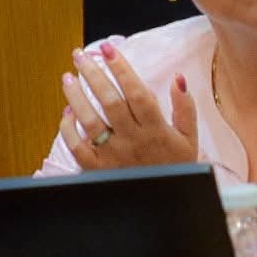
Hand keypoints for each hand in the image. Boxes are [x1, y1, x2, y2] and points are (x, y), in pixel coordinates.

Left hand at [59, 42, 198, 169]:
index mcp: (156, 130)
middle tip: (80, 55)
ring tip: (68, 78)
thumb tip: (178, 78)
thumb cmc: (176, 169)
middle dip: (93, 75)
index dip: (122, 68)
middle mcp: (133, 140)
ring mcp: (113, 156)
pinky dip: (68, 129)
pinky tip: (67, 113)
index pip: (137, 92)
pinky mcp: (97, 171)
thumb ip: (185, 108)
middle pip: (110, 101)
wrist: (163, 206)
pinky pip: (77, 148)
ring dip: (76, 97)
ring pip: (90, 122)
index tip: (109, 49)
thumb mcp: (190, 139)